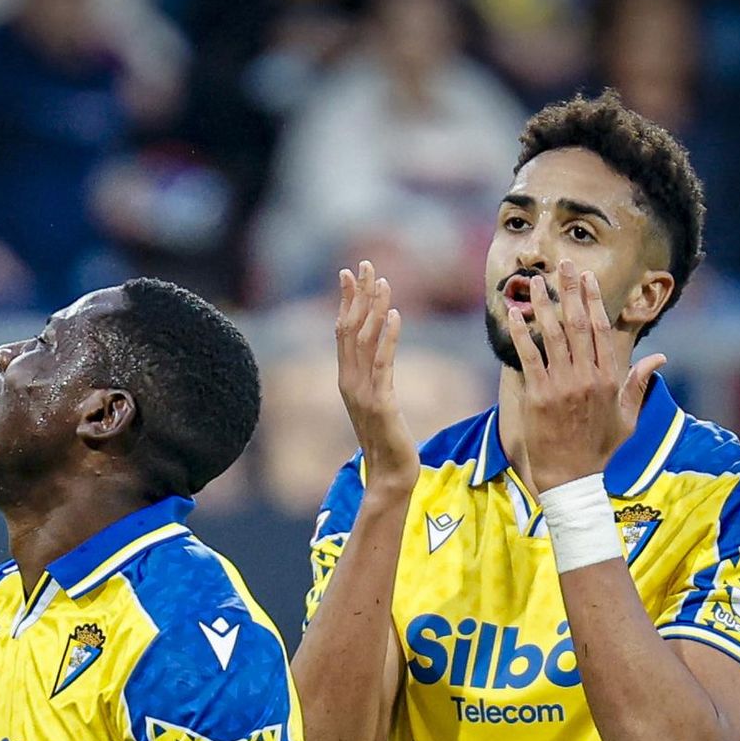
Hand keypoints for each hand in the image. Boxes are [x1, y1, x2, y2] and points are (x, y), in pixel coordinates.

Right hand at [336, 260, 419, 497]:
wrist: (390, 476)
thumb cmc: (387, 443)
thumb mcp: (378, 404)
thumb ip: (374, 380)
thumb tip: (377, 358)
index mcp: (347, 381)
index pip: (343, 332)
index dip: (346, 300)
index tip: (350, 273)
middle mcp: (350, 383)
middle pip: (350, 329)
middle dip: (357, 294)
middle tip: (365, 264)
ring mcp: (363, 393)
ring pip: (365, 341)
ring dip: (374, 308)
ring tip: (383, 281)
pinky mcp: (381, 403)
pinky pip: (383, 363)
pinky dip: (389, 337)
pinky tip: (396, 314)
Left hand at [505, 259, 665, 492]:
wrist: (572, 480)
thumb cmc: (599, 451)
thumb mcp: (627, 418)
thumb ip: (638, 384)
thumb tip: (658, 358)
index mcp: (610, 378)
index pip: (601, 329)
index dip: (592, 300)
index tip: (586, 279)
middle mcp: (587, 376)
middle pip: (578, 323)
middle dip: (570, 291)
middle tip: (563, 265)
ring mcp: (562, 385)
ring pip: (553, 334)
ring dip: (543, 305)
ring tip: (534, 282)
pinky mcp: (539, 396)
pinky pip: (529, 357)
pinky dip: (522, 334)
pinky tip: (515, 315)